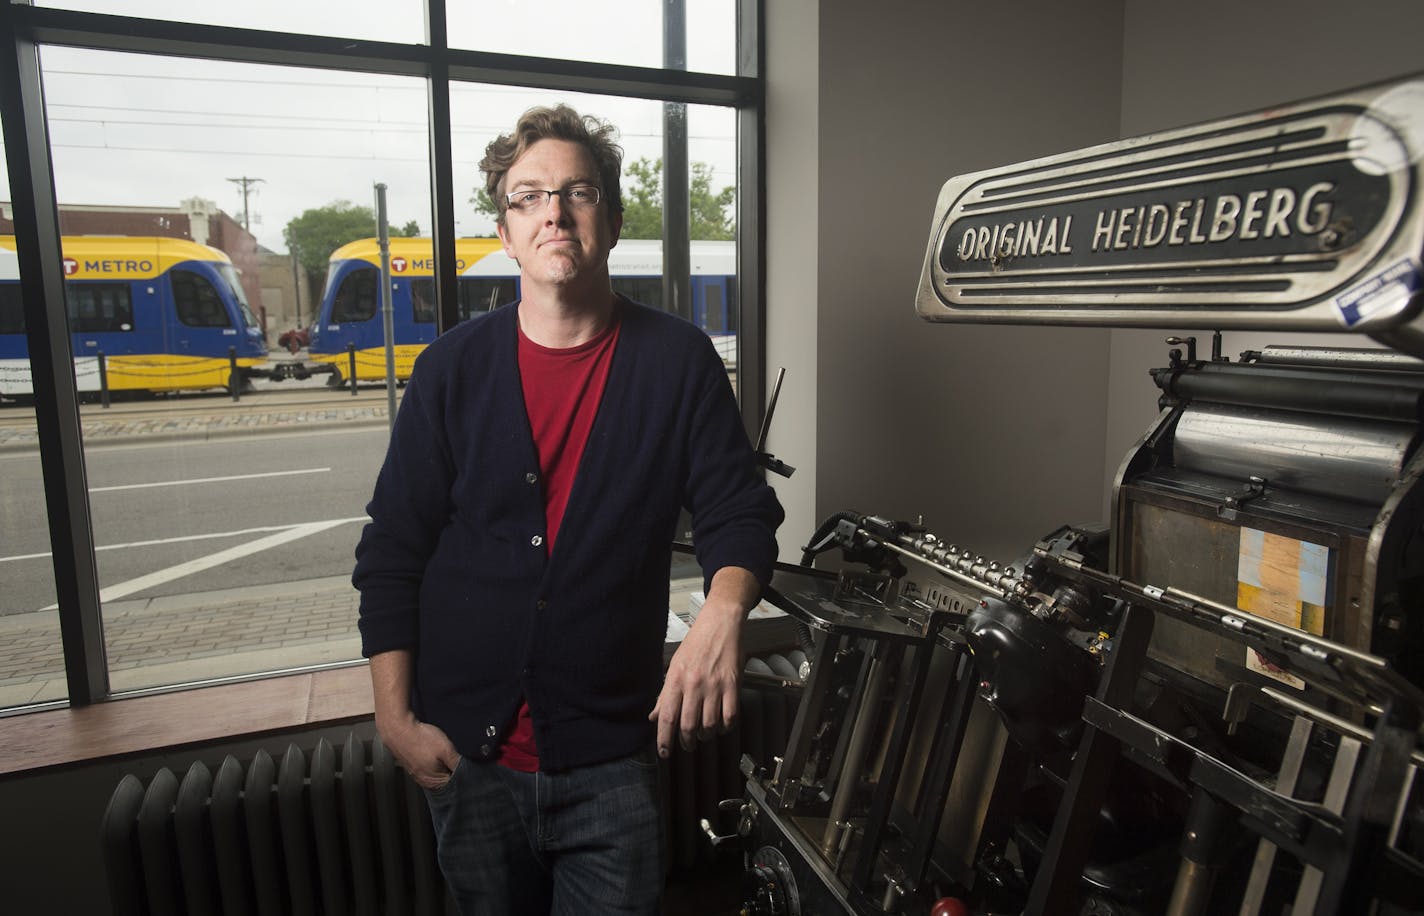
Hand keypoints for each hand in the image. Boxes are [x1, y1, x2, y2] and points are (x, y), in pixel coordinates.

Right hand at [378, 712, 461, 789]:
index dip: (463, 773)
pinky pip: (428, 767)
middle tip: (453, 756)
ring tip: (441, 751)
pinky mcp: (413, 766)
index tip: (466, 764)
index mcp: (435, 781)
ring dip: (442, 764)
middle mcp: (425, 781)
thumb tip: (467, 772)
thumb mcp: (446, 750)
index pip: (456, 784)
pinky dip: (433, 760)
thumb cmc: (419, 739)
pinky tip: (432, 751)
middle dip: (452, 769)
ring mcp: (417, 774)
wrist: (398, 730)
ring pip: (437, 772)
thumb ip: (457, 763)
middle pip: (446, 779)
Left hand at [649, 566, 758, 755]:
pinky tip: (722, 725)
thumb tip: (655, 716)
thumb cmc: (696, 643)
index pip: (667, 717)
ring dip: (706, 736)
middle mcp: (694, 685)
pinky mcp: (733, 684)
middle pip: (688, 726)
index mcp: (676, 680)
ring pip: (710, 725)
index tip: (664, 752)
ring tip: (704, 734)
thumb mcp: (674, 666)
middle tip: (687, 745)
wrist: (720, 624)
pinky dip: (726, 727)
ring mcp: (715, 685)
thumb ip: (665, 694)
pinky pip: (730, 716)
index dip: (664, 740)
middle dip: (687, 742)